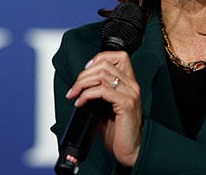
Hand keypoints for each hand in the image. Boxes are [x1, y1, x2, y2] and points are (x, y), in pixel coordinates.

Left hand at [65, 50, 141, 166]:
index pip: (118, 56)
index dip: (99, 58)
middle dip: (84, 74)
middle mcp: (132, 85)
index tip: (86, 71)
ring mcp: (130, 93)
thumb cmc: (119, 131)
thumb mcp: (107, 107)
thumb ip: (99, 93)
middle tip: (74, 88)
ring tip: (74, 94)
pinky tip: (81, 102)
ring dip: (82, 83)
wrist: (130, 150)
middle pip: (105, 64)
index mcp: (129, 83)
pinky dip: (87, 94)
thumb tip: (80, 86)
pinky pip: (101, 91)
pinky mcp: (125, 104)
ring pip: (102, 74)